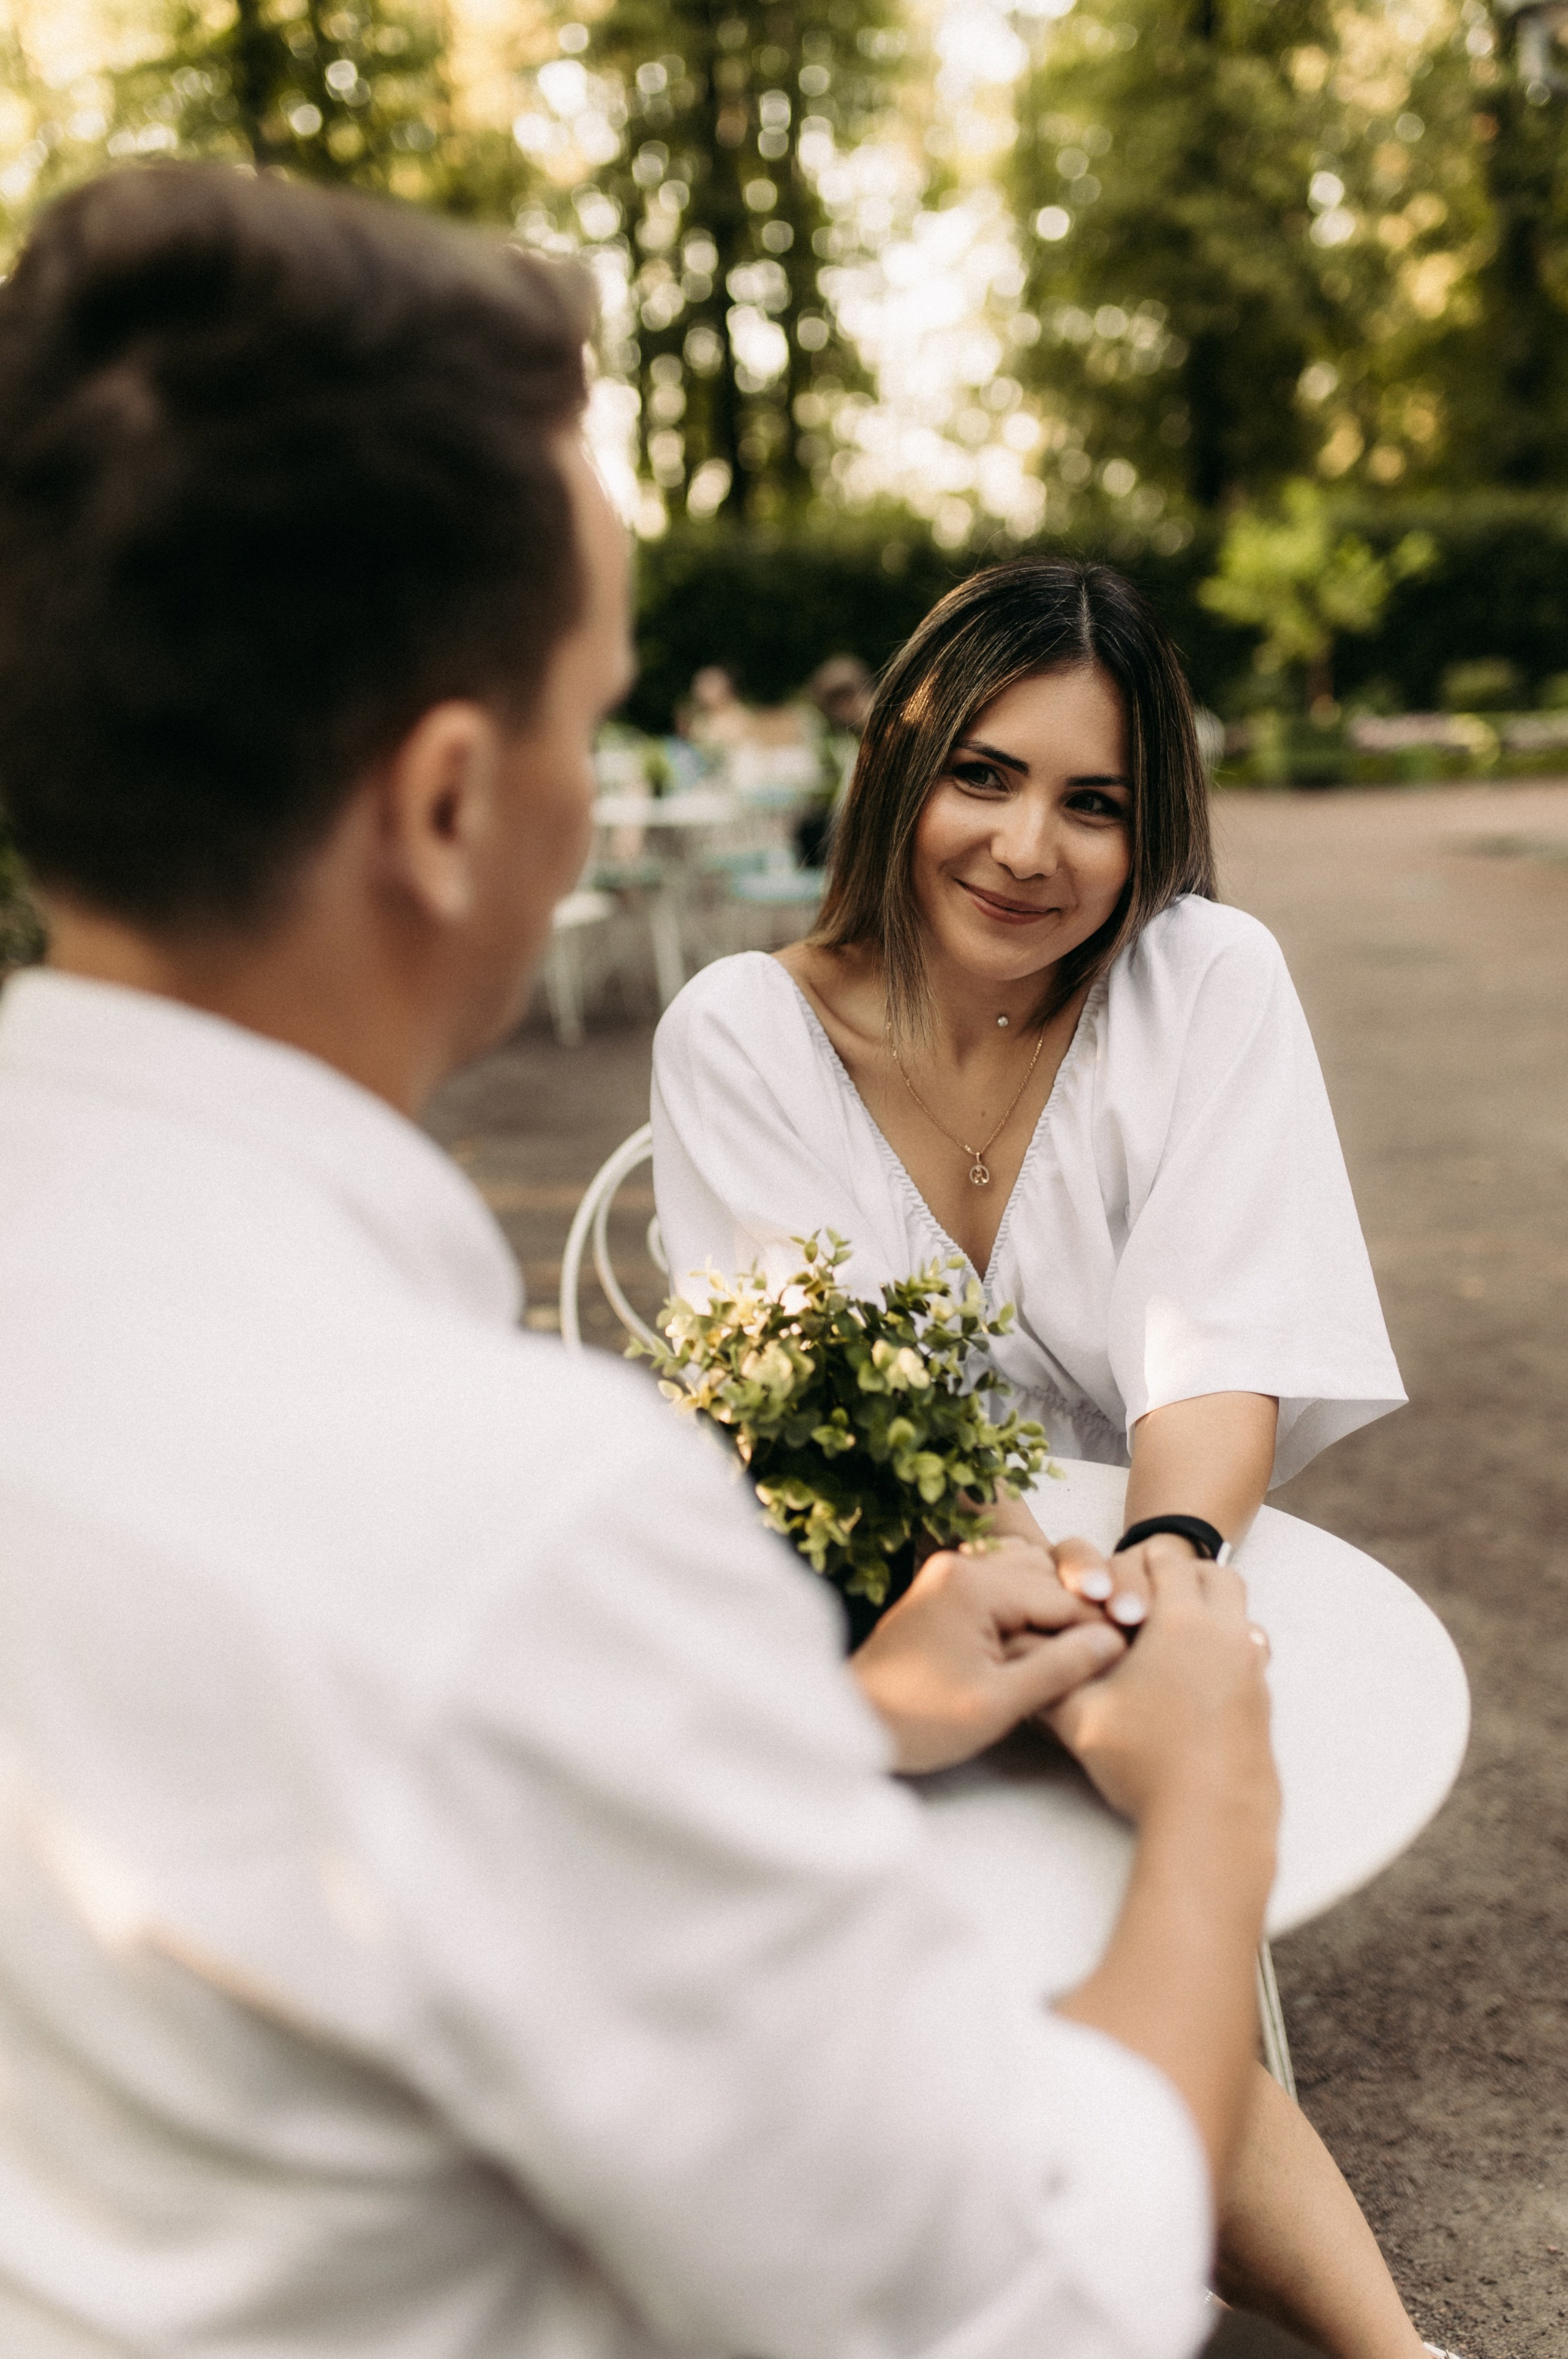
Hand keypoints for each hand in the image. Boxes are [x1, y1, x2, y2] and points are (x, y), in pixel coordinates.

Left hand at [850, 1539, 1128, 1774]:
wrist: (851, 1724)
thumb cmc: (919, 1721)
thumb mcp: (999, 1702)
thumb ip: (1060, 1667)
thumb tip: (1114, 1641)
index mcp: (974, 1584)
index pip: (1060, 1598)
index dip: (1100, 1627)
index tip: (1136, 1653)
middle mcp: (961, 1566)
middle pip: (1046, 1580)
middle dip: (1079, 1616)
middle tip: (1114, 1656)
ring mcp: (949, 1576)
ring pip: (1027, 1582)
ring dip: (1054, 1614)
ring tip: (1080, 1657)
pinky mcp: (943, 1593)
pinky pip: (1001, 1593)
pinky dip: (1026, 1616)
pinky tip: (1041, 1651)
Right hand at [1046, 1546, 1277, 1831]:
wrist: (1209, 1818)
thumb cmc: (1143, 1762)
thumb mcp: (1077, 1715)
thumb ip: (1048, 1672)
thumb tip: (1016, 1645)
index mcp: (1181, 1621)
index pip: (1168, 1559)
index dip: (1140, 1562)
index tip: (1120, 1582)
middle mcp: (1226, 1633)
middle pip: (1216, 1575)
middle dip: (1185, 1575)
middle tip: (1147, 1600)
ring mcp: (1252, 1666)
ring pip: (1241, 1612)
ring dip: (1211, 1610)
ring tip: (1171, 1640)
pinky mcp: (1263, 1699)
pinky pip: (1252, 1650)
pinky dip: (1228, 1646)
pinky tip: (1194, 1678)